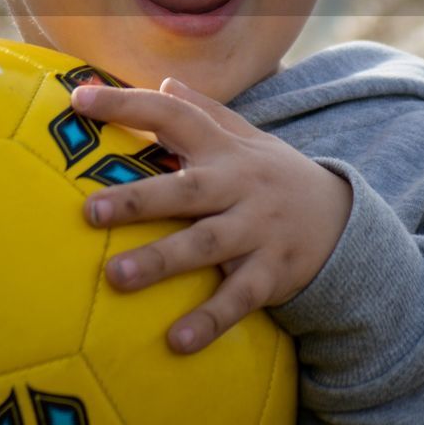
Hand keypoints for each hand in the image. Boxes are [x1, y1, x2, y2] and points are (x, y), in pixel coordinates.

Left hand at [70, 77, 351, 353]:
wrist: (344, 220)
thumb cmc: (272, 175)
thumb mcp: (245, 138)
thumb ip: (203, 112)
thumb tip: (163, 83)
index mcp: (224, 149)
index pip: (173, 115)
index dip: (128, 104)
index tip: (80, 98)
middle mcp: (239, 186)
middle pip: (186, 190)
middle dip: (138, 200)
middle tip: (90, 212)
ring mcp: (257, 231)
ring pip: (206, 246)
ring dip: (162, 261)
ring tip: (116, 277)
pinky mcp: (271, 274)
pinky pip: (238, 299)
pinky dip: (209, 320)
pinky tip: (176, 341)